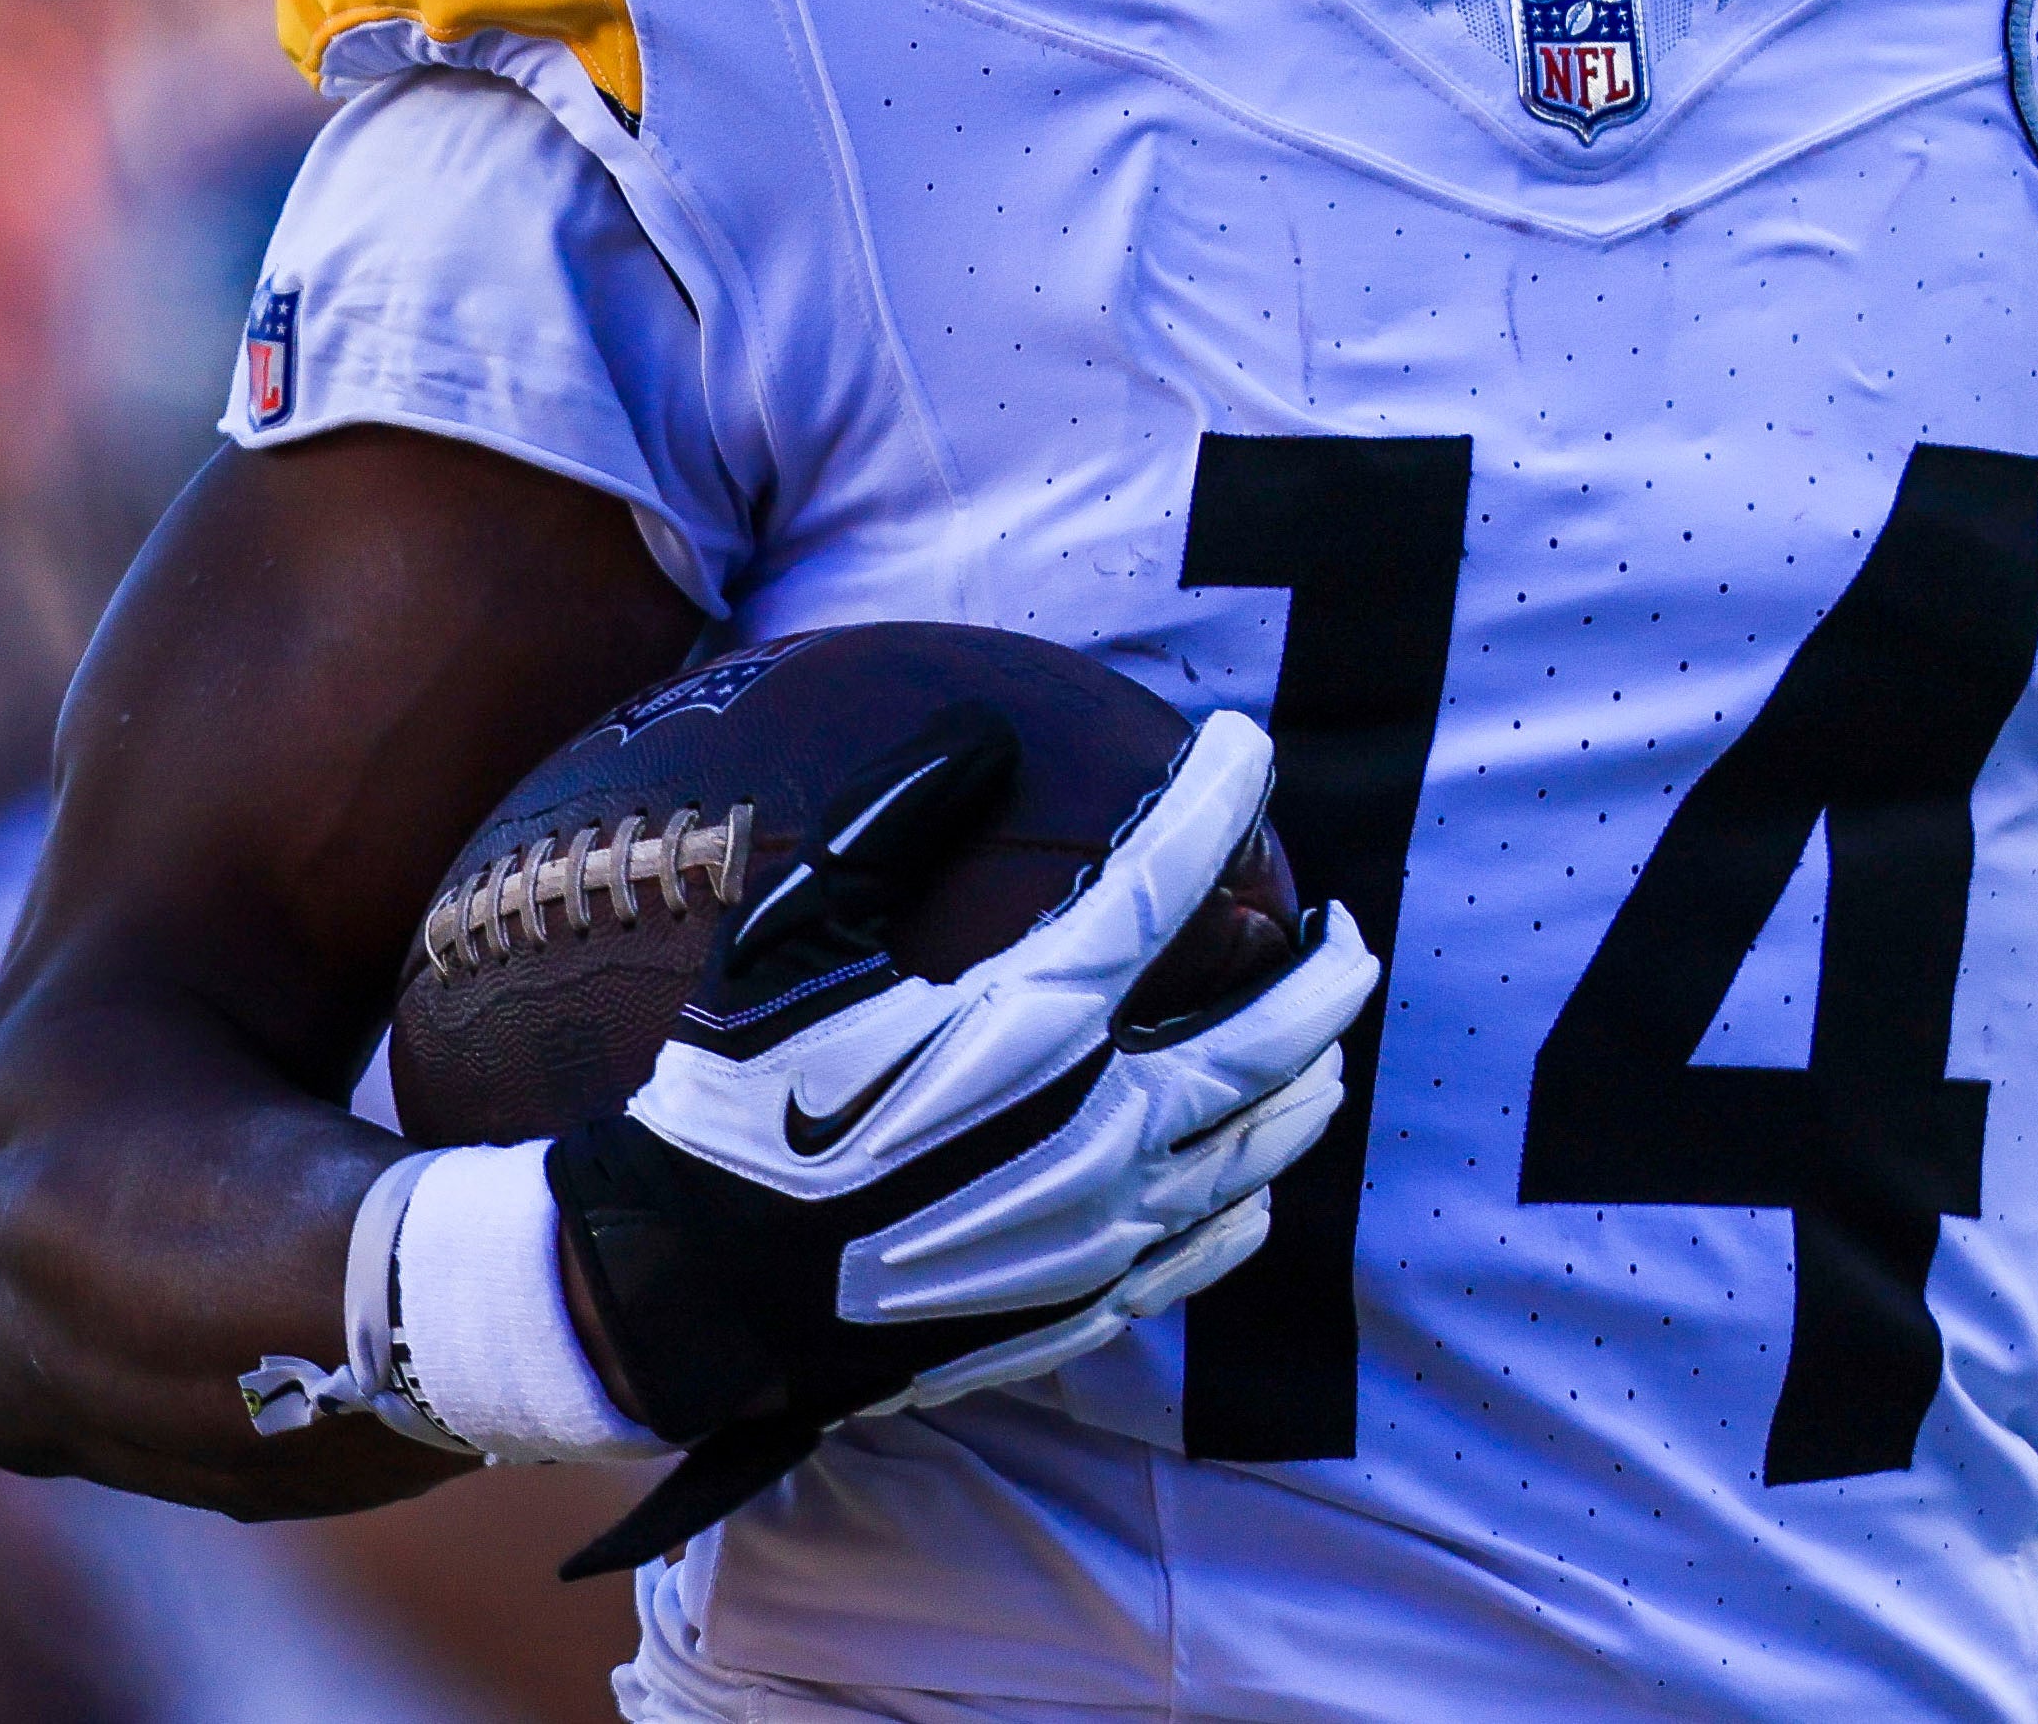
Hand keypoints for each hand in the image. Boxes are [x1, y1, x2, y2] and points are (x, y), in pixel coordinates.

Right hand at [548, 699, 1377, 1573]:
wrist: (691, 1295)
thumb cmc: (732, 1106)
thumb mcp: (786, 942)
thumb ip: (890, 825)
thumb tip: (980, 728)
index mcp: (1029, 1025)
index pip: (1165, 886)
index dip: (1219, 800)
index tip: (1251, 748)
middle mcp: (1094, 1130)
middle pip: (1266, 1039)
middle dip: (1325, 974)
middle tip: (1346, 928)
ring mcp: (1098, 1231)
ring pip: (1256, 1150)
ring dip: (1304, 1084)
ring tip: (1322, 1046)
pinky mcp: (1078, 1309)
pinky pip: (1202, 1252)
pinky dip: (1244, 1203)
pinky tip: (1249, 1183)